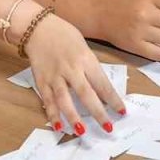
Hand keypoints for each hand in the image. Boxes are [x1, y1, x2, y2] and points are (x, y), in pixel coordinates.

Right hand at [24, 14, 126, 135]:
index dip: (113, 99)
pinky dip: (52, 114)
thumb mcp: (83, 47)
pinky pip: (48, 100)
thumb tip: (100, 89)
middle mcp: (71, 69)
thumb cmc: (64, 34)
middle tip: (108, 128)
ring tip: (82, 132)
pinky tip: (58, 126)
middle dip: (98, 113)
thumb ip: (90, 67)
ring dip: (73, 117)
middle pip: (86, 94)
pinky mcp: (41, 80)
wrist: (37, 27)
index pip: (102, 83)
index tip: (122, 112)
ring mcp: (55, 76)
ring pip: (65, 100)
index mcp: (85, 59)